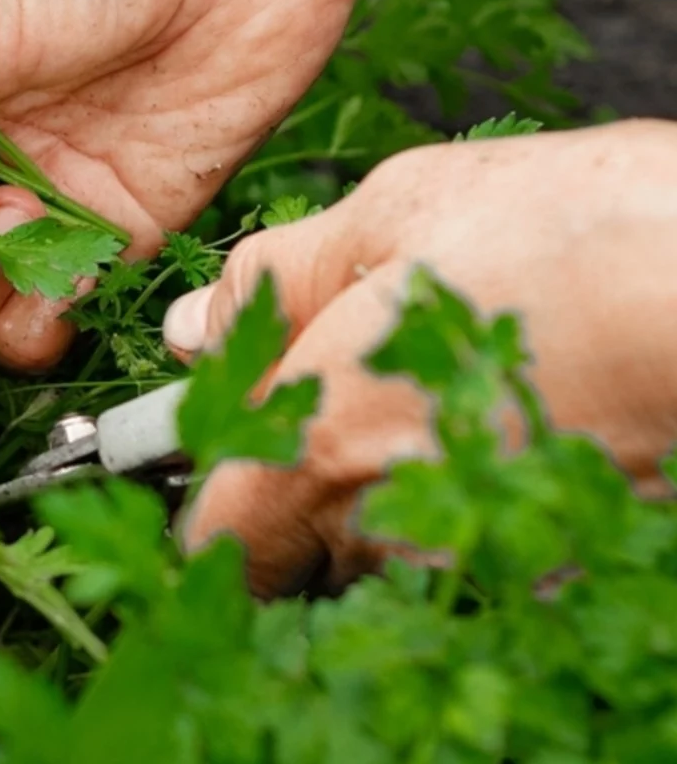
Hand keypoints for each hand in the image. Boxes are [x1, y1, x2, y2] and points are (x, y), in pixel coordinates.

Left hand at [172, 121, 676, 596]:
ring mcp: (488, 556)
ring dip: (397, 493)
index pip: (219, 540)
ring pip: (396, 549)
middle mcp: (396, 524)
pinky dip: (480, 502)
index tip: (232, 442)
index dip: (213, 494)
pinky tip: (517, 423)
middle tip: (357, 390)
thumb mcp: (394, 213)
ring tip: (452, 392)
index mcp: (325, 445)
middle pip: (304, 551)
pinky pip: (484, 550)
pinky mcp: (564, 560)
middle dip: (307, 487)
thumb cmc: (578, 233)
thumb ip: (273, 283)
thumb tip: (195, 328)